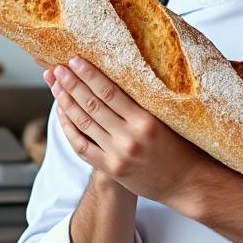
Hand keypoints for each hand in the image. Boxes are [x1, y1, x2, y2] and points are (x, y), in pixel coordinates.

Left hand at [44, 56, 215, 207]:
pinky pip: (82, 145)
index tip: (75, 60)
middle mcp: (130, 138)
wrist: (187, 182)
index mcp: (146, 120)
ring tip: (55, 85)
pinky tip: (62, 113)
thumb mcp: (168, 118)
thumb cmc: (181, 145)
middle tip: (57, 69)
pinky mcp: (111, 169)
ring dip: (66, 102)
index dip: (90, 75)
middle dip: (71, 85)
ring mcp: (118, 155)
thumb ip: (145, 101)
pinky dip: (69, 128)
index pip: (110, 92)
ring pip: (84, 123)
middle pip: (93, 105)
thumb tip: (124, 72)